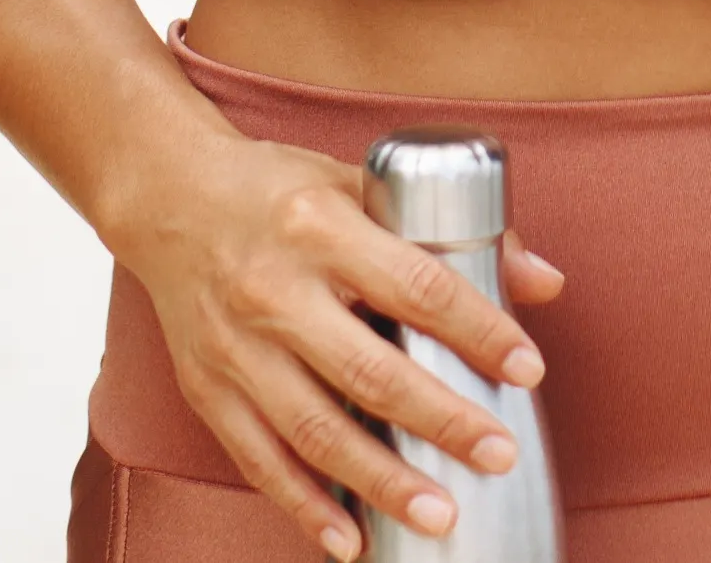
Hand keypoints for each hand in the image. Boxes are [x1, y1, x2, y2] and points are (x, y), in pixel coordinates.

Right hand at [111, 126, 567, 557]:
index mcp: (320, 226)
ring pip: (315, 429)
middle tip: (498, 455)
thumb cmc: (276, 190)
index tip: (527, 368)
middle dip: (441, 421)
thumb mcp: (359, 183)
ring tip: (441, 515)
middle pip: (369, 370)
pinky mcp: (207, 388)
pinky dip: (307, 506)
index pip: (415, 285)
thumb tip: (542, 281)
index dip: (477, 330)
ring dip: (382, 481)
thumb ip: (450, 231)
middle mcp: (273, 289)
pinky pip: (260, 459)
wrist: (167, 196)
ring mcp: (235, 346)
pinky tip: (353, 540)